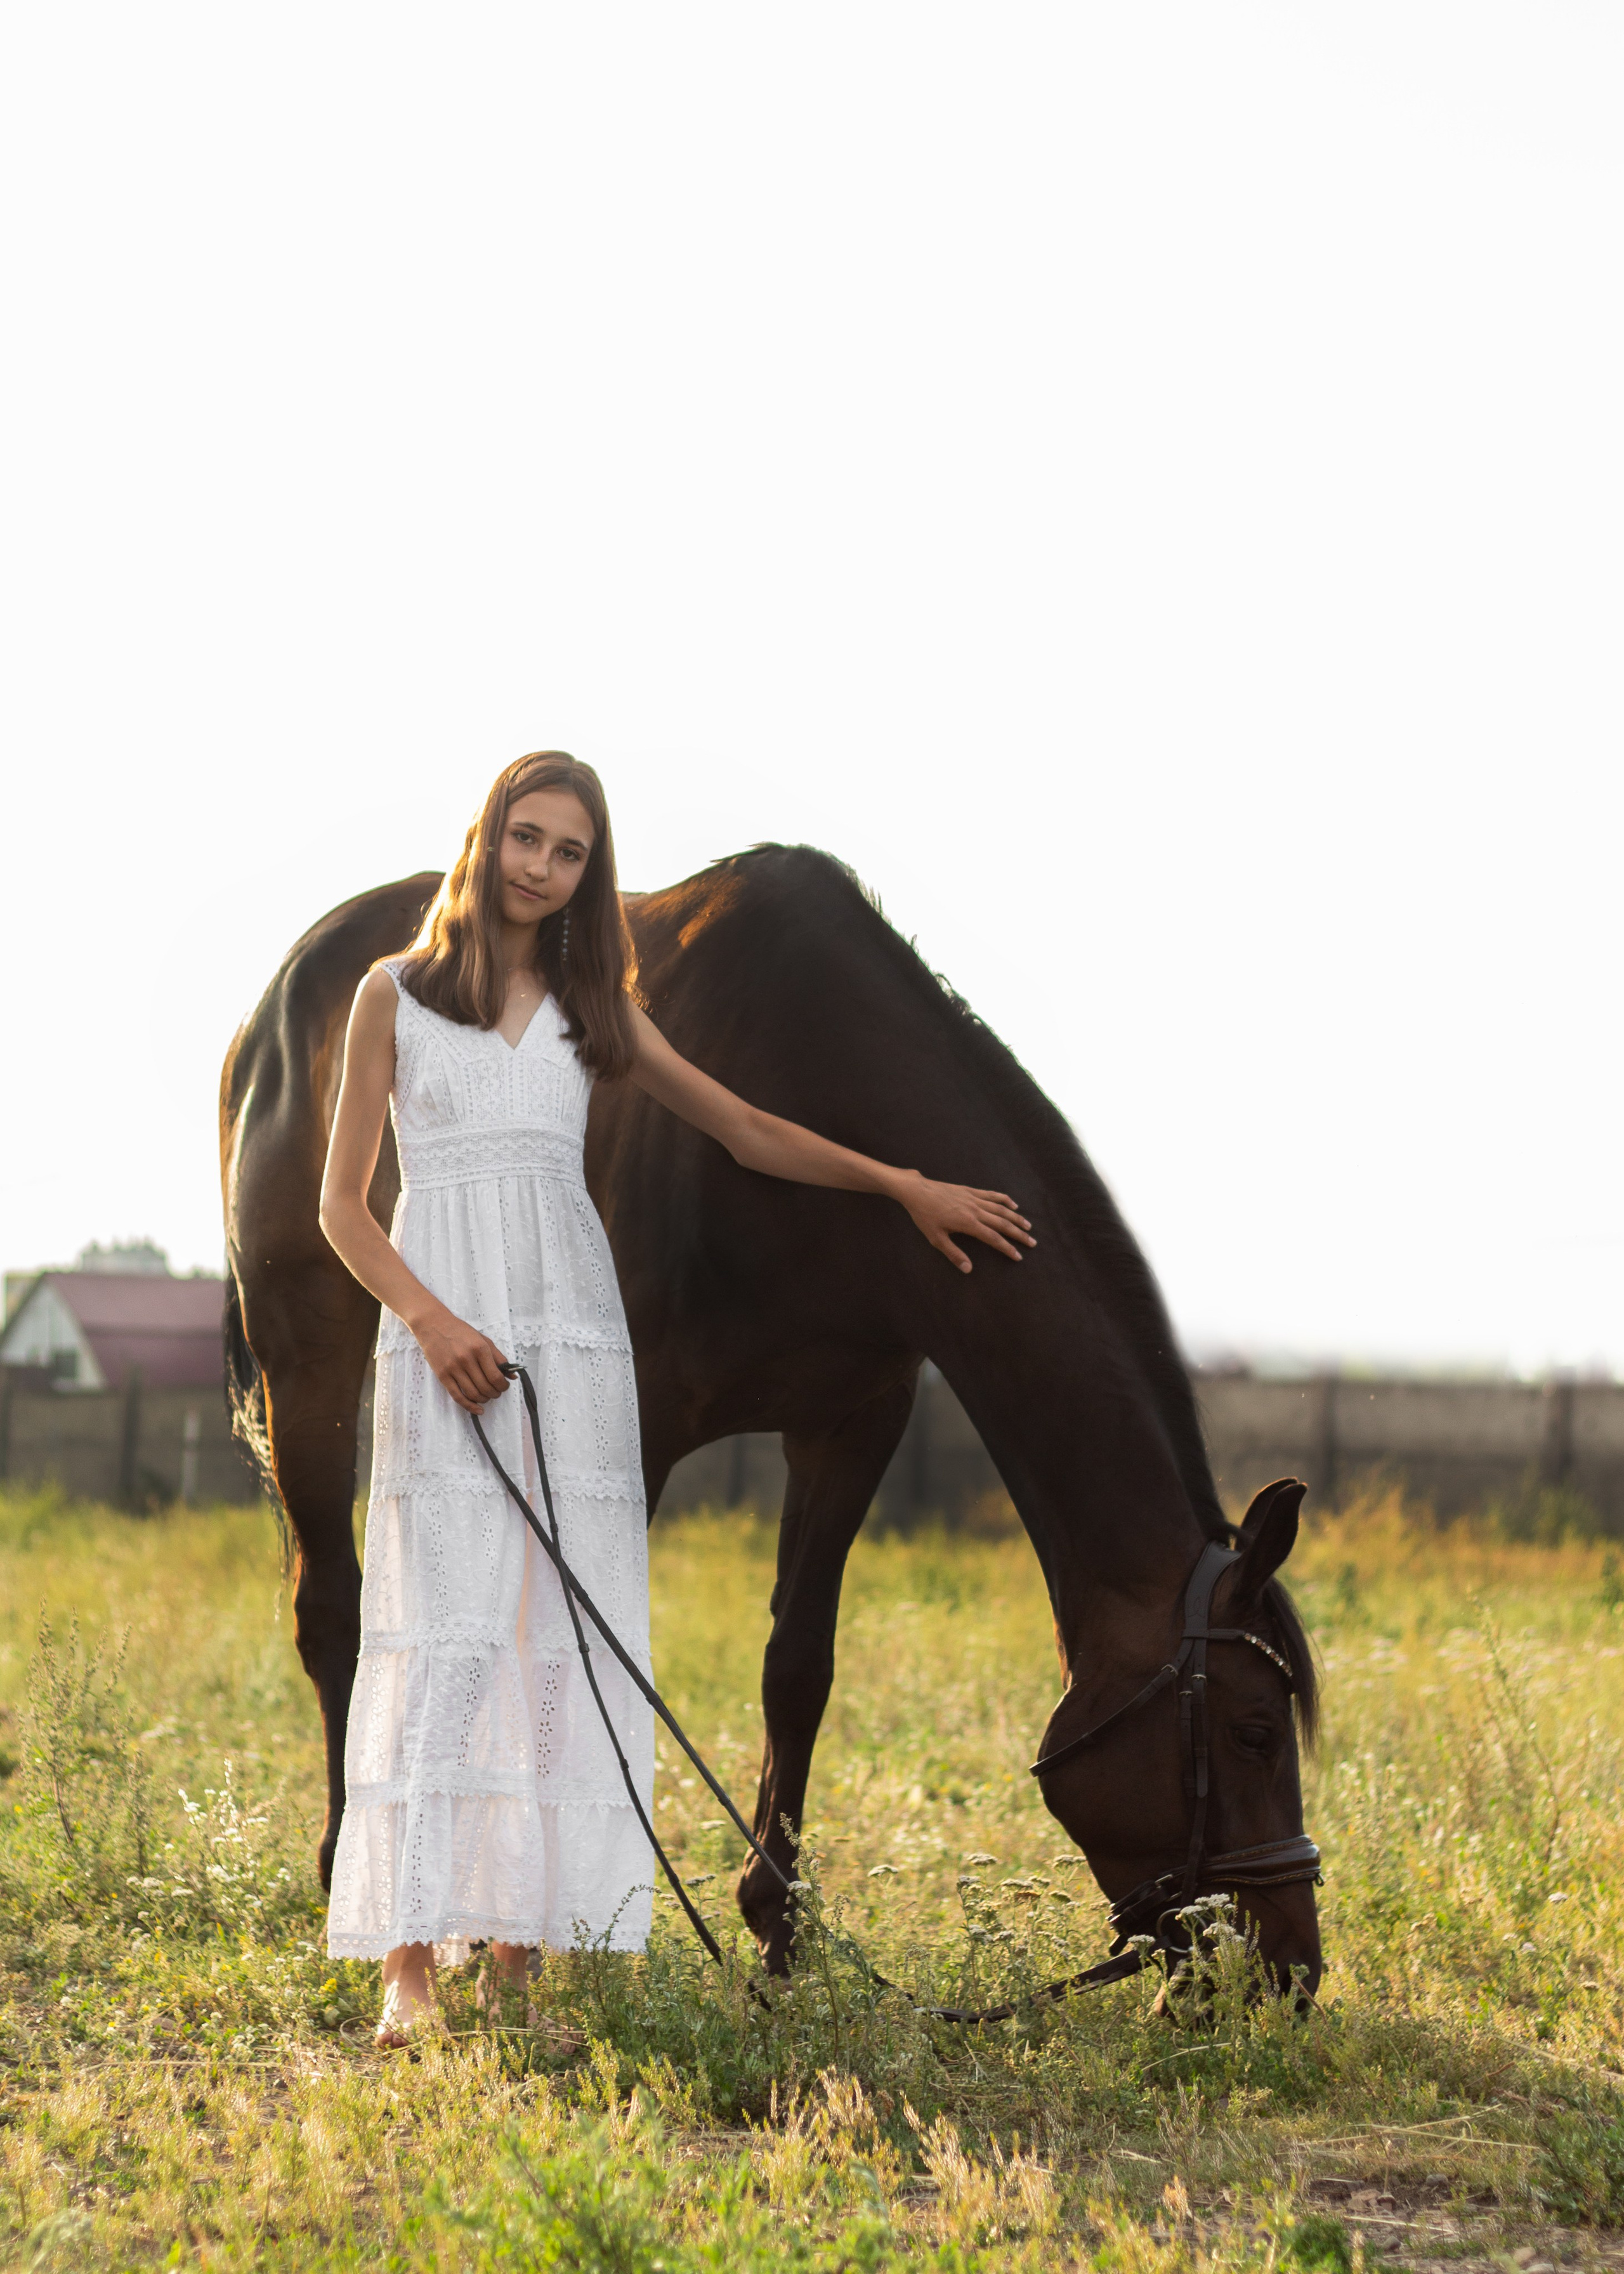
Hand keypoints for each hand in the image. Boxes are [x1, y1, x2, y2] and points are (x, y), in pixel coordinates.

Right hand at [413, 1308, 511, 1412]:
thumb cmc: (461, 1332)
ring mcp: (453, 1368)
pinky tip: (478, 1409)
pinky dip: (469, 1406)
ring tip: (487, 1397)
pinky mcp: (442, 1376)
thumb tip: (513, 1375)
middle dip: (495, 1393)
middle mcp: (466, 1359)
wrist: (434, 1326)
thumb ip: (499, 1358)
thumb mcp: (483, 1340)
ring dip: (484, 1399)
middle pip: (485, 1387)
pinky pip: (458, 1396)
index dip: (503, 1385)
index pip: (496, 1376)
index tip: (505, 1386)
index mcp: (480, 1349)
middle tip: (497, 1392)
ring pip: (473, 1394)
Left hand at [899, 1175, 1035, 1272]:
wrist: (917, 1191)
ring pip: (1001, 1209)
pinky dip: (1004, 1199)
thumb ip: (954, 1254)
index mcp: (968, 1223)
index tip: (1019, 1255)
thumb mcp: (936, 1239)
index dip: (1008, 1248)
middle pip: (1003, 1223)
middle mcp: (975, 1210)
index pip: (994, 1238)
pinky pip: (992, 1195)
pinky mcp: (970, 1190)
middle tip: (1032, 1242)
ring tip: (1028, 1226)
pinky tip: (1013, 1204)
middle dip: (1019, 1234)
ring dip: (1016, 1217)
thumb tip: (968, 1270)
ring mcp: (974, 1198)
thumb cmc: (925, 1216)